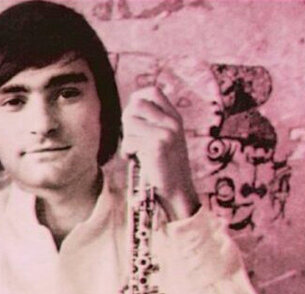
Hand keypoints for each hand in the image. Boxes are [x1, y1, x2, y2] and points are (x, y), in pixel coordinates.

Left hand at [119, 85, 199, 220]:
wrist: (178, 190)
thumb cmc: (166, 167)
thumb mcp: (166, 139)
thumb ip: (154, 123)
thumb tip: (131, 107)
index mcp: (175, 118)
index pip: (154, 92)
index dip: (137, 97)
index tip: (132, 112)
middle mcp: (172, 122)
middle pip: (136, 105)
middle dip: (127, 120)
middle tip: (132, 137)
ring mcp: (166, 133)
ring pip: (130, 122)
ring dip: (127, 138)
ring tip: (135, 150)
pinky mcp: (157, 146)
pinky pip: (130, 141)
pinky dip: (127, 152)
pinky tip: (135, 159)